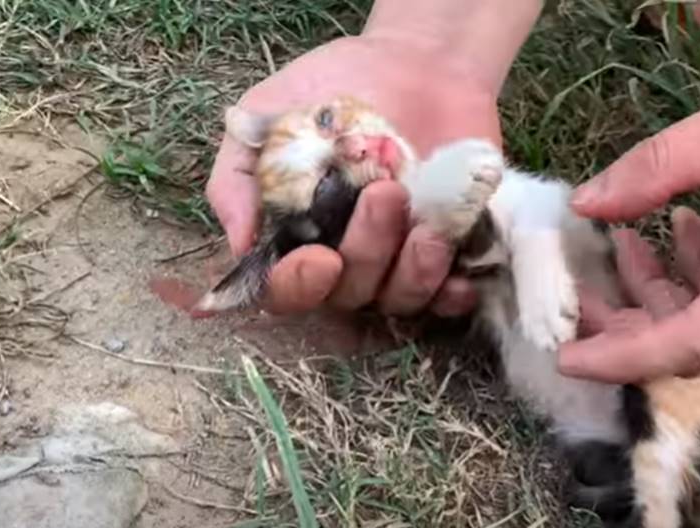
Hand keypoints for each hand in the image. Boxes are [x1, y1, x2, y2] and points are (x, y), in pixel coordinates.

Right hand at [204, 34, 500, 315]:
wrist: (414, 58)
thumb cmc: (331, 89)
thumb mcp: (265, 116)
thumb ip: (237, 177)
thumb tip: (241, 244)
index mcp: (297, 235)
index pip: (287, 291)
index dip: (299, 287)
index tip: (319, 258)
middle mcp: (347, 258)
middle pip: (349, 295)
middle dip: (366, 253)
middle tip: (384, 193)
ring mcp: (400, 258)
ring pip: (400, 297)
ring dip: (413, 273)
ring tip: (426, 228)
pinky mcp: (452, 249)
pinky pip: (450, 294)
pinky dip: (454, 295)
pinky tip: (461, 281)